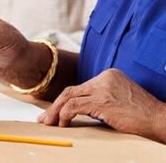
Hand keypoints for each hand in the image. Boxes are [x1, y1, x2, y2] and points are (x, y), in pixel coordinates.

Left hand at [38, 68, 165, 141]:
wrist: (160, 119)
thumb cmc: (142, 114)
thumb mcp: (119, 98)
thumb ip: (102, 97)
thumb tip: (81, 109)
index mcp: (107, 75)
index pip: (79, 88)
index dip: (65, 101)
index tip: (55, 111)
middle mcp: (103, 78)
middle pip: (71, 90)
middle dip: (55, 105)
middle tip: (44, 117)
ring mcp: (102, 88)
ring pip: (69, 97)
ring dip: (55, 111)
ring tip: (48, 122)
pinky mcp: (102, 101)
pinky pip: (75, 106)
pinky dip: (64, 114)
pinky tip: (62, 123)